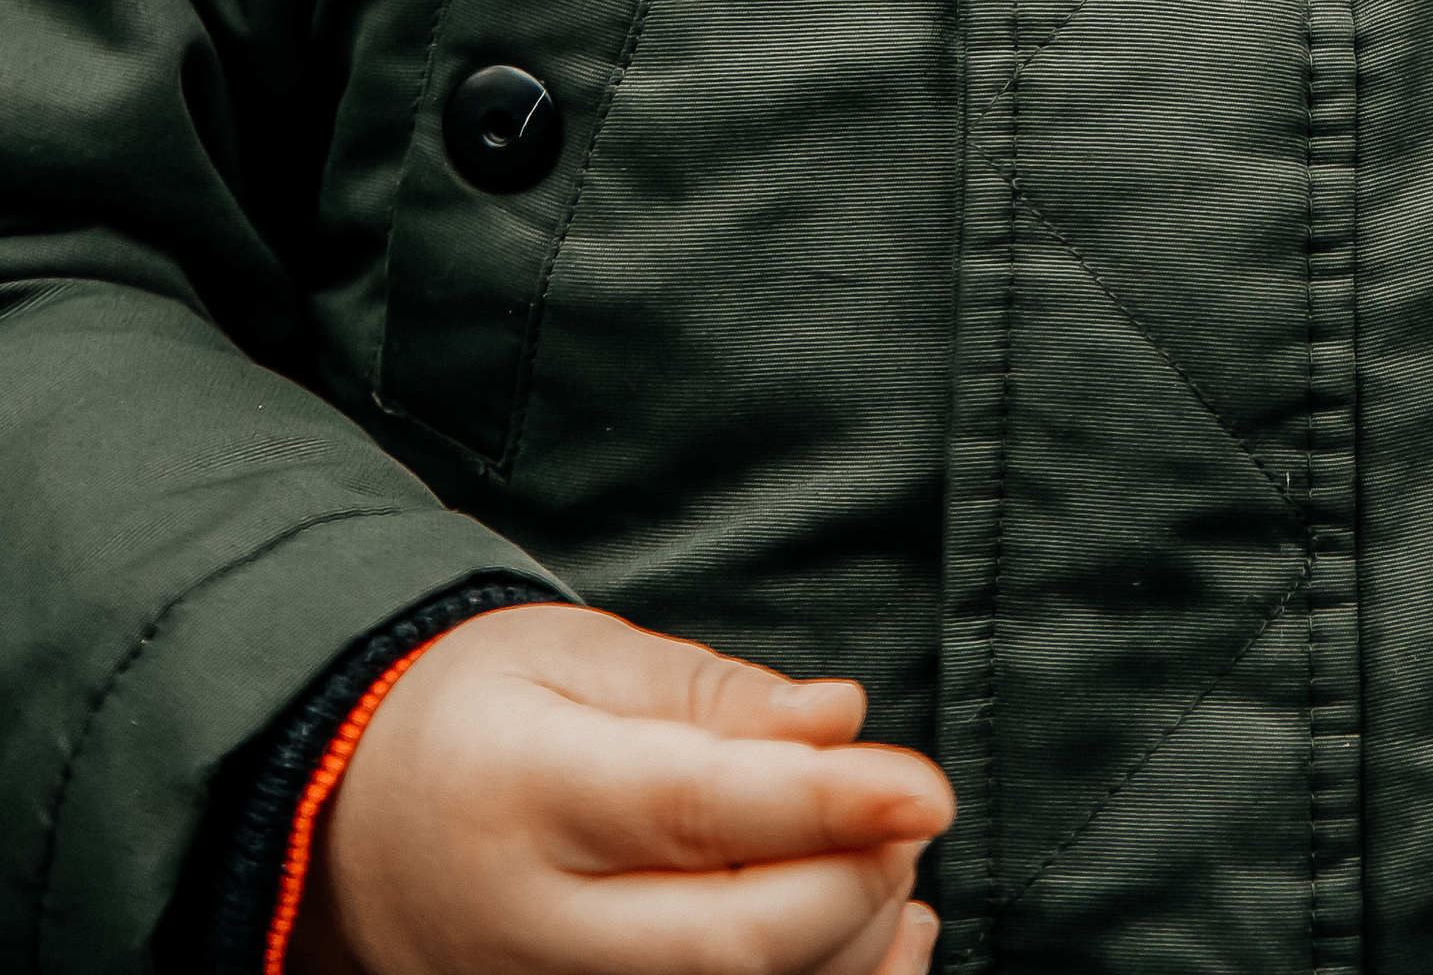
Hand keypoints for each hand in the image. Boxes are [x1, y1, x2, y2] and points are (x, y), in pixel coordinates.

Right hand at [298, 603, 953, 974]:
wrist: (341, 827)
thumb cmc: (470, 720)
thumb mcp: (571, 655)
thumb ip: (710, 693)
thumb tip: (840, 720)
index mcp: (523, 795)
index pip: (695, 813)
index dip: (825, 806)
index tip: (923, 788)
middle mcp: (531, 929)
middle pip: (728, 942)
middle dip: (852, 883)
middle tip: (905, 811)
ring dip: (852, 951)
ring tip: (892, 866)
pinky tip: (879, 941)